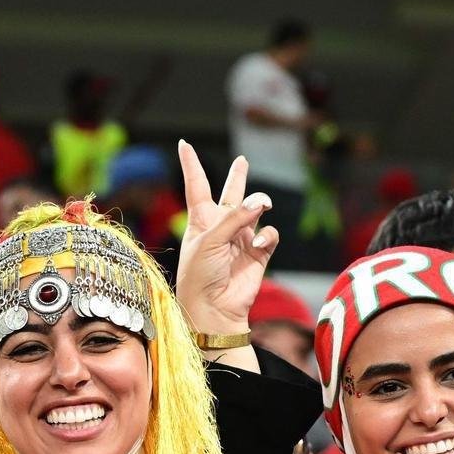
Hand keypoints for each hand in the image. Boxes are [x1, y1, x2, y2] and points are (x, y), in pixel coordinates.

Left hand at [175, 141, 276, 369]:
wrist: (214, 308)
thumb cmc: (200, 275)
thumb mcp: (209, 240)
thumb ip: (235, 218)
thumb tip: (260, 203)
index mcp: (200, 221)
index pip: (196, 186)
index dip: (191, 164)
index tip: (184, 144)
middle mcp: (221, 227)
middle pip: (230, 195)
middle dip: (237, 178)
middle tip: (241, 161)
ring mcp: (241, 239)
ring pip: (256, 210)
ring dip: (258, 204)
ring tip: (259, 206)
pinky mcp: (258, 253)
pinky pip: (269, 234)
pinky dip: (267, 235)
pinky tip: (258, 243)